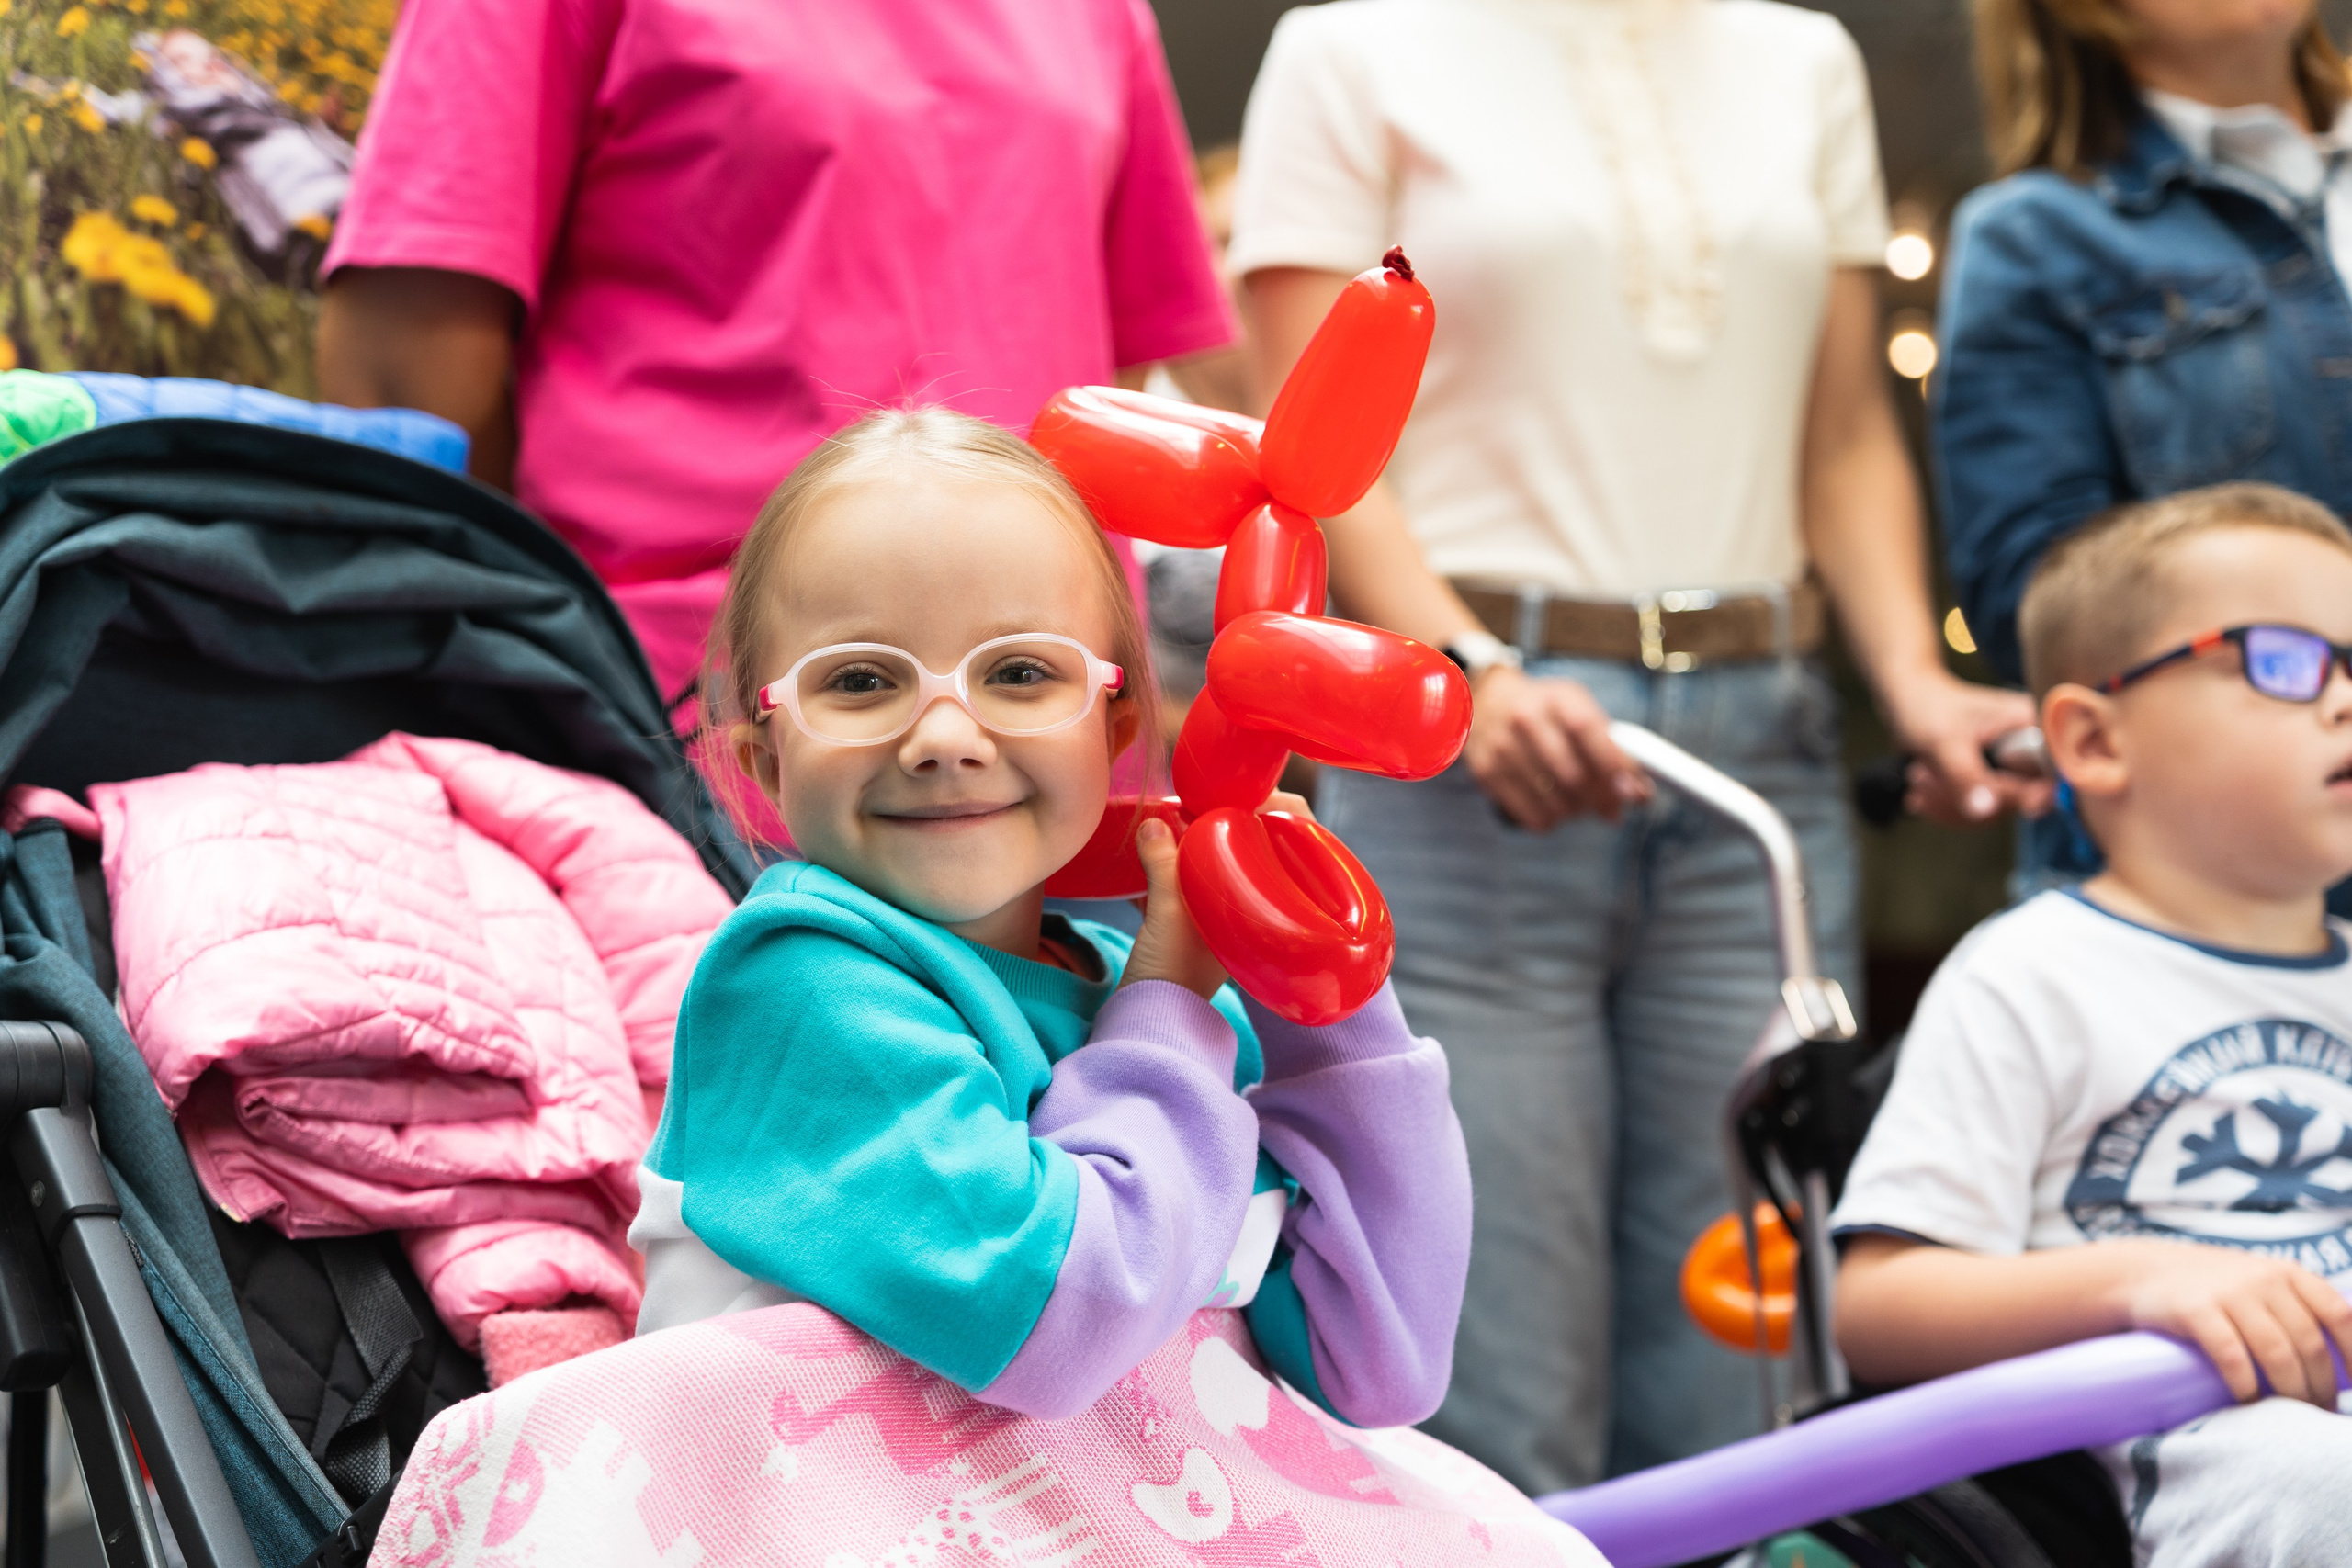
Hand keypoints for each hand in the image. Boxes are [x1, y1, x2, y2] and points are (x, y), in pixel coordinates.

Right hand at [1119, 791, 1314, 998]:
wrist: (1149, 1020)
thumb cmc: (1170, 972)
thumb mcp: (1167, 910)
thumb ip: (1164, 861)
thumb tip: (1154, 823)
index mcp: (1265, 908)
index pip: (1294, 843)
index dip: (1278, 808)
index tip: (1246, 788)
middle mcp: (1254, 913)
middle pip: (1258, 848)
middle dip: (1231, 819)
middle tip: (1203, 799)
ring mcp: (1225, 922)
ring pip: (1224, 865)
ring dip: (1202, 842)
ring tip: (1181, 818)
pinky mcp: (1196, 930)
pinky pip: (1196, 884)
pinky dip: (1182, 866)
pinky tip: (1160, 852)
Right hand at [1463, 666, 1651, 831]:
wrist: (1485, 701)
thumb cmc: (1546, 711)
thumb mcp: (1578, 709)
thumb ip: (1611, 745)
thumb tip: (1637, 793)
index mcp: (1556, 698)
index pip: (1586, 731)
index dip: (1613, 766)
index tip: (1633, 793)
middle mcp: (1525, 719)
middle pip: (1572, 775)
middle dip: (1601, 800)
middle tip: (1612, 810)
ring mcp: (1502, 747)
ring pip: (1554, 802)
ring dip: (1577, 812)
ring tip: (1580, 804)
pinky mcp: (1487, 772)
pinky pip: (1531, 815)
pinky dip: (1552, 820)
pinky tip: (1554, 808)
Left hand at [1882, 669, 2052, 825]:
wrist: (1906, 699)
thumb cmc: (1928, 707)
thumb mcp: (1944, 742)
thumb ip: (1966, 776)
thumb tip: (1985, 811)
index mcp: (2031, 727)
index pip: (2053, 774)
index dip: (2030, 797)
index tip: (1994, 805)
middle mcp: (2027, 750)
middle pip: (2019, 800)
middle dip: (1968, 797)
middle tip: (1921, 778)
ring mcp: (2008, 768)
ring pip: (1992, 810)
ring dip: (1949, 803)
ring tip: (1916, 776)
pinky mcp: (1989, 782)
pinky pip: (1976, 811)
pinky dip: (1945, 807)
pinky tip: (1919, 792)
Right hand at [2114, 1240, 2351, 1405]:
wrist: (2143, 1272)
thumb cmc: (2213, 1287)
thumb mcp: (2260, 1280)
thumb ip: (2298, 1305)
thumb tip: (2341, 1360)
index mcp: (2287, 1273)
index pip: (2340, 1316)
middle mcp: (2263, 1279)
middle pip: (2309, 1344)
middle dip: (2319, 1387)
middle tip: (2316, 1412)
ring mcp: (2228, 1294)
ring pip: (2277, 1354)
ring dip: (2289, 1393)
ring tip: (2289, 1414)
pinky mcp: (2195, 1311)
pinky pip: (2232, 1357)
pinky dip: (2246, 1386)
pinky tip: (2248, 1402)